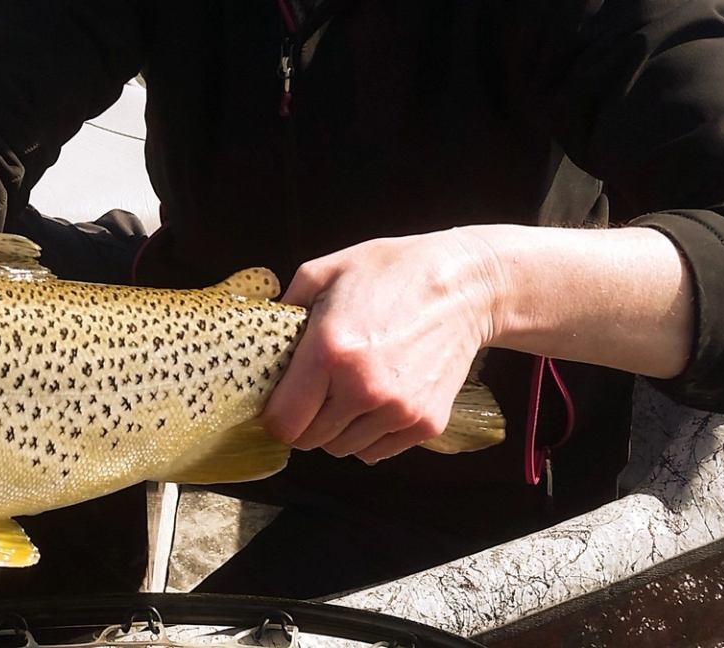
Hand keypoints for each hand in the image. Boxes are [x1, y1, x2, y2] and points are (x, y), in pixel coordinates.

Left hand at [258, 230, 501, 464]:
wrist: (465, 287)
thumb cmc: (392, 272)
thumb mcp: (325, 271)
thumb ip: (284, 306)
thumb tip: (258, 337)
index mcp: (330, 352)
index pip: (283, 422)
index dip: (275, 415)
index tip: (279, 401)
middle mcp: (363, 389)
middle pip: (310, 441)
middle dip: (305, 420)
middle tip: (315, 392)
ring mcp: (398, 410)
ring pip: (343, 449)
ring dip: (337, 428)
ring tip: (349, 390)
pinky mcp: (426, 423)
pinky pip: (378, 451)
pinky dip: (369, 434)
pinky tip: (376, 399)